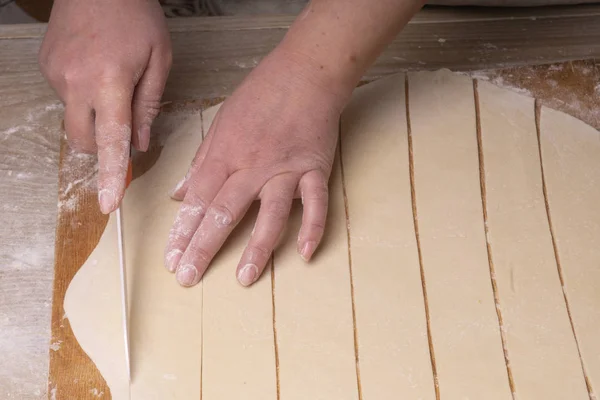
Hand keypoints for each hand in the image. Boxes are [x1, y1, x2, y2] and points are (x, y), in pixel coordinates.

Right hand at [39, 0, 171, 213]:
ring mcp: (56, 75)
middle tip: (121, 126)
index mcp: (110, 83)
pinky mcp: (46, 66)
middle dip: (102, 145)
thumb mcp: (159, 59)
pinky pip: (66, 96)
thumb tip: (141, 143)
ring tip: (111, 79)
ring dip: (93, 115)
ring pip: (74, 118)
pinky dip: (82, 95)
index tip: (109, 203)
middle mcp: (76, 83)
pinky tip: (95, 68)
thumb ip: (149, 105)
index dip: (112, 175)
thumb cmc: (135, 15)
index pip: (111, 142)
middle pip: (84, 140)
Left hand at [164, 49, 347, 286]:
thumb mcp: (219, 121)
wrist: (305, 73)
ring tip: (244, 278)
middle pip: (224, 212)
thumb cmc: (261, 94)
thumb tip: (179, 195)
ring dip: (256, 247)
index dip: (182, 231)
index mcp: (225, 153)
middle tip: (189, 277)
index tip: (171, 258)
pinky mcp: (315, 168)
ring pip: (270, 213)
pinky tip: (305, 252)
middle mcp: (253, 165)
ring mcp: (286, 169)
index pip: (198, 199)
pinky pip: (316, 202)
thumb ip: (200, 162)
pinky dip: (313, 226)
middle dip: (204, 247)